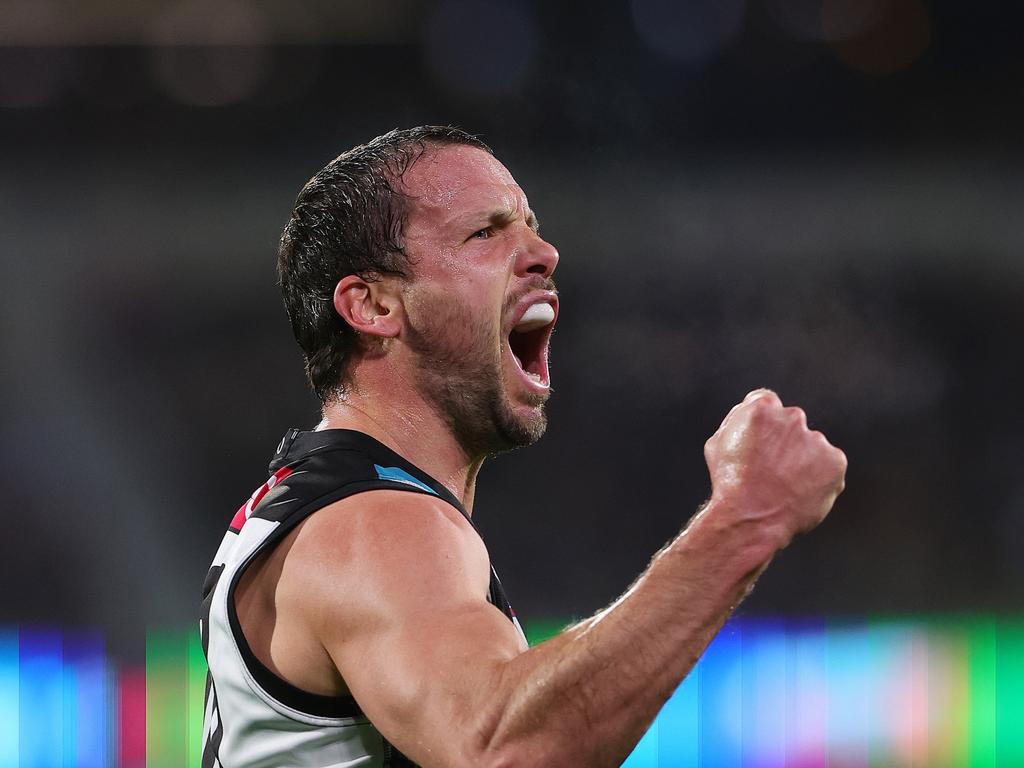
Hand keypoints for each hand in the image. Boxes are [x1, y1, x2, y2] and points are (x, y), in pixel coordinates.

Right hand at [703, 389, 846, 549]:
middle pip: (791, 424)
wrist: (750, 519)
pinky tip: (800, 494)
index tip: (758, 445)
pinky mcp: (835, 461)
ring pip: (812, 446)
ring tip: (784, 488)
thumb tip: (750, 415)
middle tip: (771, 472)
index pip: (767, 403)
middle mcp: (792, 417)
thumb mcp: (718, 444)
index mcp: (761, 407)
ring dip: (802, 461)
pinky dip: (820, 478)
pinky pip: (829, 466)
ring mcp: (816, 439)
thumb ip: (739, 422)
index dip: (761, 426)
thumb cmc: (729, 484)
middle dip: (784, 442)